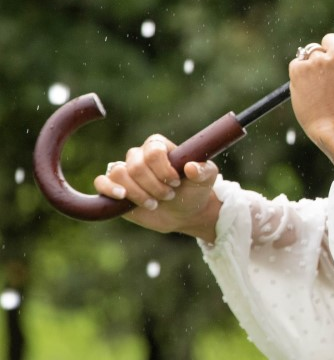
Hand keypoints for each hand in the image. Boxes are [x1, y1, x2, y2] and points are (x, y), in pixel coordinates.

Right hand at [93, 134, 221, 242]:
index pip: (153, 150)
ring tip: (154, 203)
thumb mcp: (206, 180)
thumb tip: (191, 167)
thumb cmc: (194, 191)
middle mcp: (139, 156)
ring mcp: (126, 172)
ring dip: (137, 192)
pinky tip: (123, 197)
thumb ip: (203, 171)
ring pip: (119, 173)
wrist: (184, 213)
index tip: (176, 182)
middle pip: (135, 165)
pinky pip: (101, 182)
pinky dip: (109, 189)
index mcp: (159, 147)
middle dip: (153, 185)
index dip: (163, 168)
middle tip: (168, 196)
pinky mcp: (114, 189)